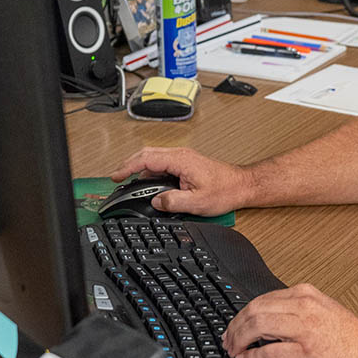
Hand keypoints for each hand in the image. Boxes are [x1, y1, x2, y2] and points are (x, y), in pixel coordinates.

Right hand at [110, 146, 252, 216]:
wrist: (241, 185)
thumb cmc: (225, 190)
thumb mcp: (197, 202)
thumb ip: (173, 202)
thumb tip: (155, 201)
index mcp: (181, 160)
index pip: (146, 159)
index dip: (128, 167)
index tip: (116, 176)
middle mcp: (181, 155)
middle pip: (147, 154)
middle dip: (129, 165)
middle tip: (116, 178)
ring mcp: (183, 158)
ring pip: (154, 158)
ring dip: (140, 168)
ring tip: (129, 182)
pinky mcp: (186, 163)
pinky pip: (162, 163)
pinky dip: (150, 171)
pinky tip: (148, 184)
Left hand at [222, 283, 357, 357]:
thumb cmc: (351, 337)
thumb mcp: (322, 310)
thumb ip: (295, 310)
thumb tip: (265, 320)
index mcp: (306, 294)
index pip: (261, 299)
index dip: (242, 314)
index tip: (234, 326)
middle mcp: (304, 307)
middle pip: (255, 310)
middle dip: (235, 327)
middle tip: (228, 340)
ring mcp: (305, 329)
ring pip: (258, 326)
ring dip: (240, 340)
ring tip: (234, 350)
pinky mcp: (306, 353)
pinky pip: (269, 353)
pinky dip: (252, 357)